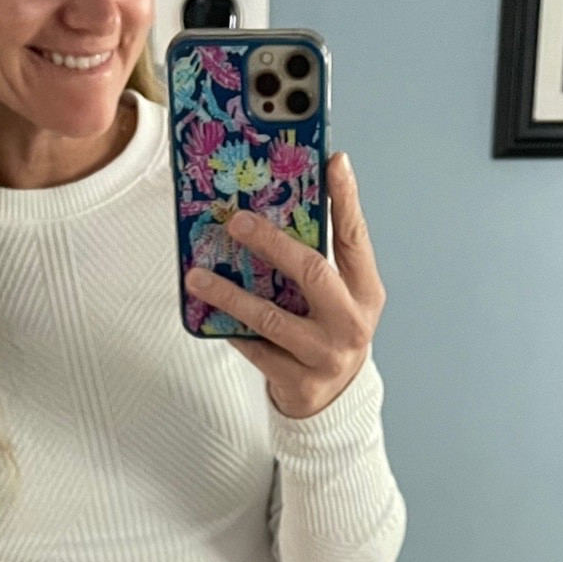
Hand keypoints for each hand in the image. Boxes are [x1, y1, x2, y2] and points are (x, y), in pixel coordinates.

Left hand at [183, 152, 385, 418]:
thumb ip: (318, 257)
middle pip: (312, 272)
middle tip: (237, 220)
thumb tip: (276, 202)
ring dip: (230, 294)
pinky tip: (207, 314)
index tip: (334, 162)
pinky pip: (255, 350)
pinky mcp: (300, 382)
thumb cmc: (328, 331)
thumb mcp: (337, 295)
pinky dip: (230, 330)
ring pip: (272, 318)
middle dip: (272, 242)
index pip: (355, 238)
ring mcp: (327, 355)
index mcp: (365, 292)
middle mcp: (351, 322)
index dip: (346, 199)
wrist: (334, 400)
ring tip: (197, 276)